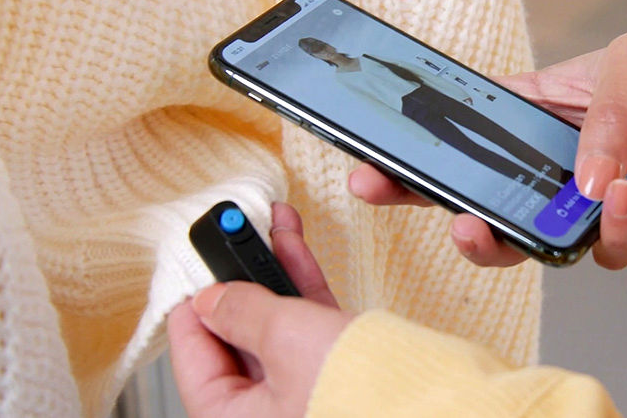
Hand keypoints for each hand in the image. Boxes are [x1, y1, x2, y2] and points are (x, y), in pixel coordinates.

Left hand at [168, 202, 353, 417]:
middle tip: (231, 240)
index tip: (194, 270)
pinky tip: (292, 247)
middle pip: (236, 338)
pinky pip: (306, 326)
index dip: (193, 306)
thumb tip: (211, 297)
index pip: (193, 359)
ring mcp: (302, 394)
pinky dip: (301, 287)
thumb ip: (241, 310)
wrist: (433, 404)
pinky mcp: (335, 375)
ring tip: (266, 227)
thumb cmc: (358, 397)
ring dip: (271, 272)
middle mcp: (265, 414)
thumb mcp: (284, 338)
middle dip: (238, 279)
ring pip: (274, 325)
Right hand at [348, 29, 626, 268]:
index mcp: (531, 115)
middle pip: (479, 198)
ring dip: (516, 237)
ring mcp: (583, 203)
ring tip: (519, 217)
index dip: (412, 154)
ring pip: (530, 240)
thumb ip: (600, 115)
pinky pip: (604, 250)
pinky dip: (610, 231)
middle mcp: (548, 164)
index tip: (370, 168)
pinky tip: (621, 196)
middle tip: (431, 210)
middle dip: (445, 211)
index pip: (460, 134)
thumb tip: (581, 185)